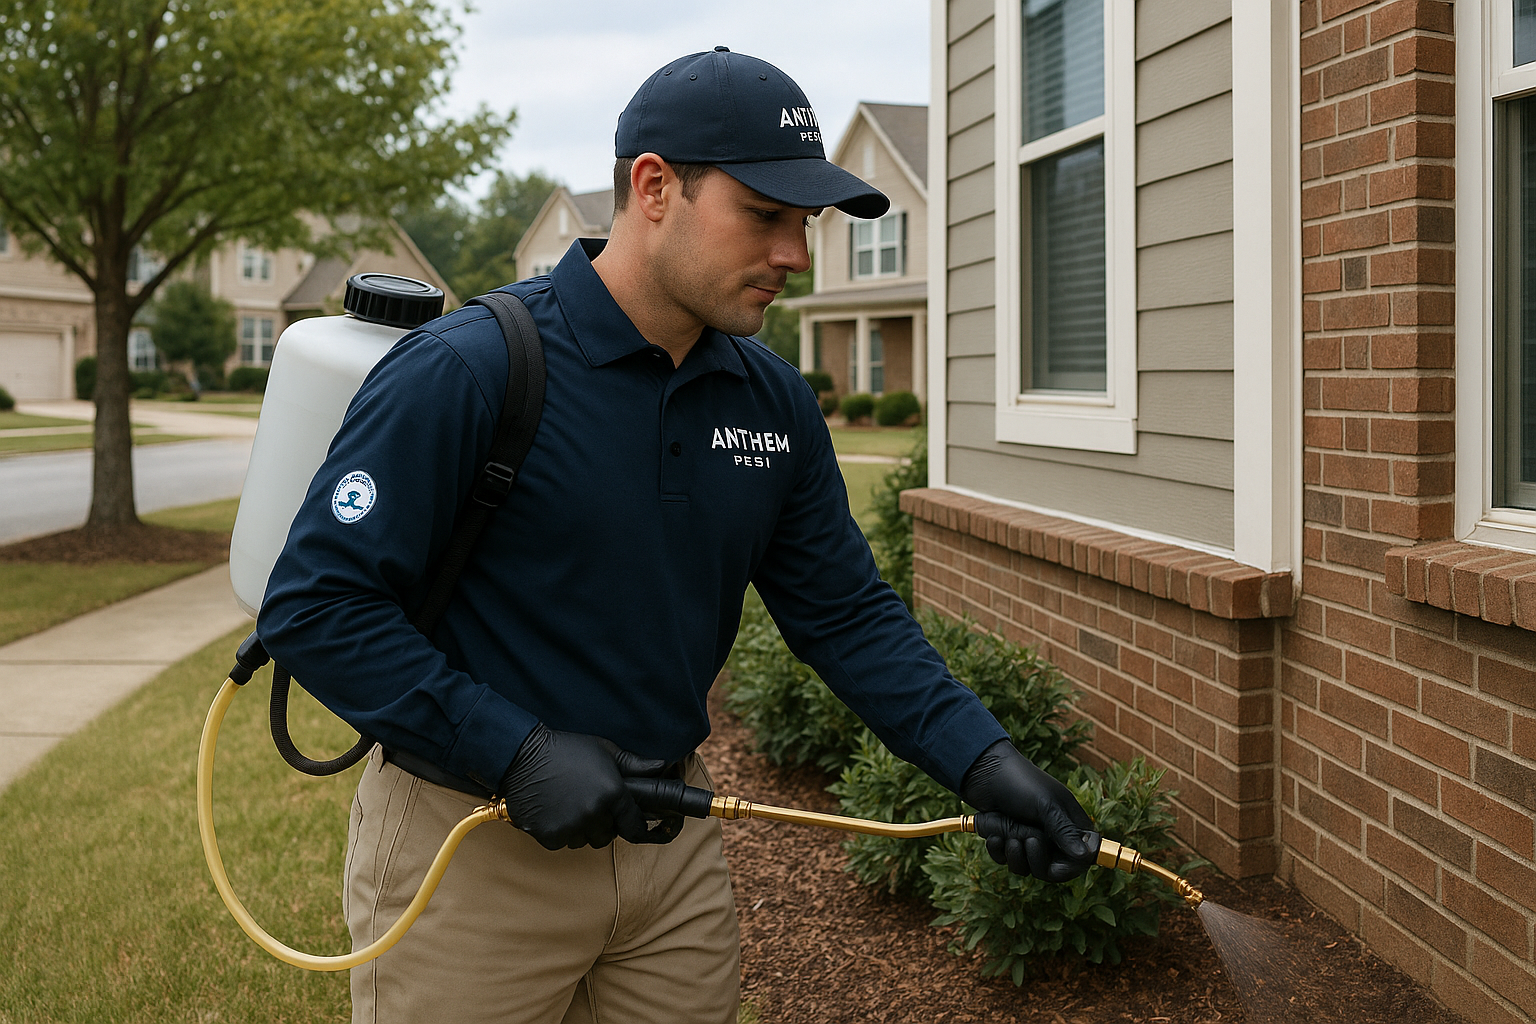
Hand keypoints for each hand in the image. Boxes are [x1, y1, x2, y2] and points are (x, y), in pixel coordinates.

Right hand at [498, 724, 673, 849]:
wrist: (522, 756)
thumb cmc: (566, 750)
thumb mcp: (604, 750)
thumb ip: (634, 764)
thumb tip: (661, 766)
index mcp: (613, 793)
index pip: (635, 826)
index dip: (632, 824)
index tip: (628, 822)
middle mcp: (595, 813)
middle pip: (608, 835)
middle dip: (603, 823)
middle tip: (589, 804)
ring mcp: (572, 826)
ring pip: (584, 840)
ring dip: (581, 829)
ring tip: (569, 804)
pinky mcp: (550, 836)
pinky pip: (562, 843)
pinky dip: (559, 832)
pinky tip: (553, 811)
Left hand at [960, 739, 1098, 881]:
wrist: (982, 771)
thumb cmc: (1019, 782)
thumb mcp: (1045, 805)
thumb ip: (1065, 831)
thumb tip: (1086, 856)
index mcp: (1070, 824)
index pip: (1080, 860)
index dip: (1068, 868)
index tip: (1054, 867)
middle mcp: (1052, 835)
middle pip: (1051, 870)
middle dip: (1035, 859)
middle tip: (1026, 839)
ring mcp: (1029, 838)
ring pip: (1027, 868)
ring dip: (1014, 854)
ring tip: (1007, 834)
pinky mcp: (1009, 840)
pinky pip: (1007, 861)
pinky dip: (999, 850)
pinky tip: (994, 834)